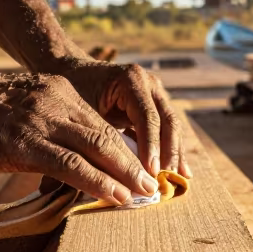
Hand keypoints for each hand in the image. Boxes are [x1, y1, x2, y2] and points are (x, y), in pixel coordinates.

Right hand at [0, 69, 159, 204]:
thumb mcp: (14, 110)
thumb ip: (40, 125)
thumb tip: (55, 155)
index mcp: (55, 92)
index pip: (99, 122)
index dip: (123, 148)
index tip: (139, 169)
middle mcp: (56, 102)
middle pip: (108, 134)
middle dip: (135, 162)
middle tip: (155, 186)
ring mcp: (41, 122)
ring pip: (98, 148)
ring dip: (127, 175)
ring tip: (146, 195)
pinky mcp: (24, 144)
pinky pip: (72, 164)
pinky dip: (99, 182)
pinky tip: (116, 196)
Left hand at [56, 60, 191, 178]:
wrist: (75, 72)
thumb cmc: (73, 90)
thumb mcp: (80, 111)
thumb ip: (94, 137)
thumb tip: (93, 175)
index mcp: (131, 79)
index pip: (147, 116)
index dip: (151, 146)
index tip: (150, 172)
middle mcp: (149, 83)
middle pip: (167, 120)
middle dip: (169, 152)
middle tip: (165, 180)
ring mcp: (155, 93)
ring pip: (172, 126)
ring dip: (175, 153)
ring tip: (178, 180)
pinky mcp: (155, 106)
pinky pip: (167, 129)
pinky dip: (171, 150)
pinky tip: (179, 172)